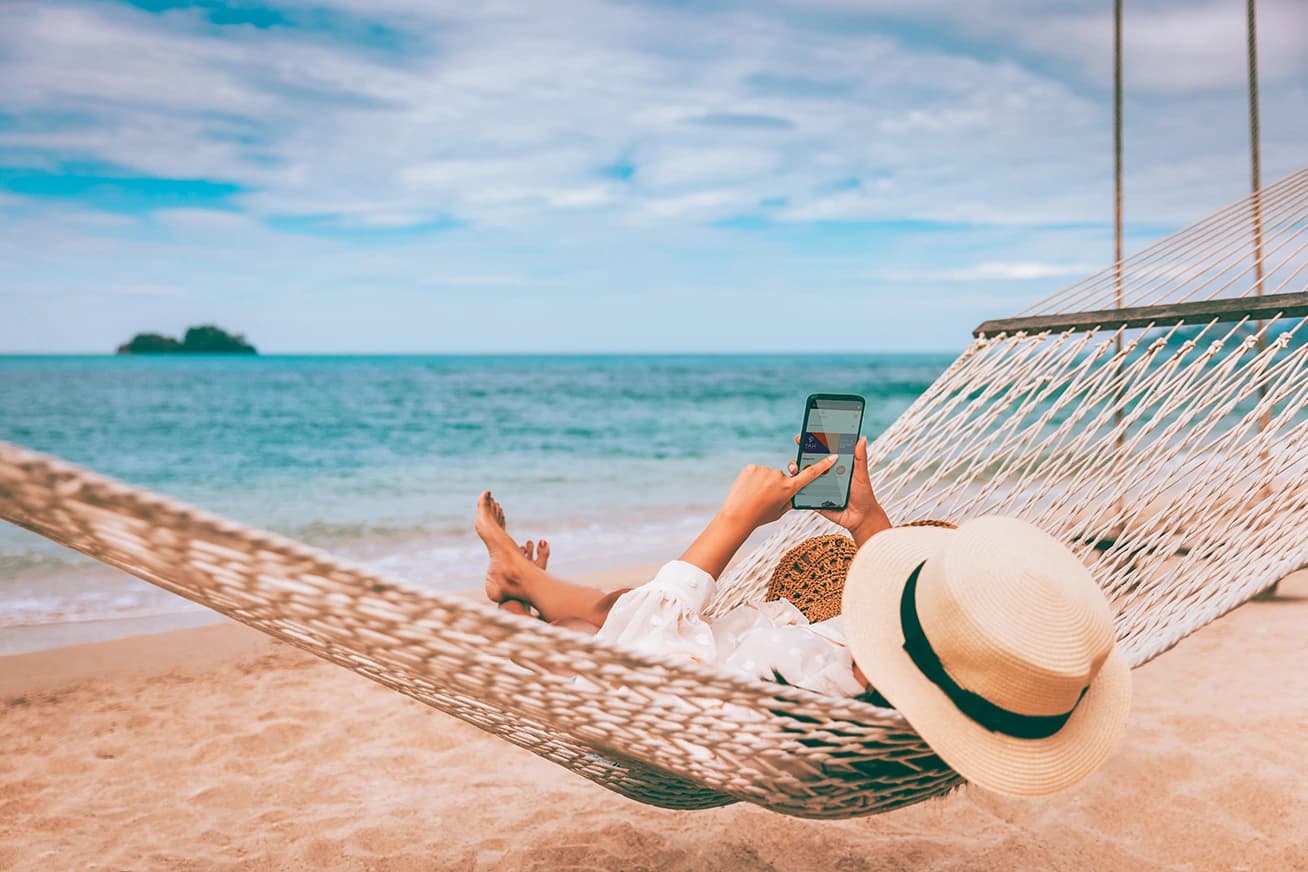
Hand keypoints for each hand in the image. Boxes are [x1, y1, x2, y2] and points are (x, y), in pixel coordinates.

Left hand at [718, 454, 839, 530]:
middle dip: (775, 485)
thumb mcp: (780, 512)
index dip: (823, 465)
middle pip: (782, 477)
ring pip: (767, 474)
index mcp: (789, 489)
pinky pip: (756, 471)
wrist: (737, 515)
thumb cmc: (759, 516)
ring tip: (753, 496)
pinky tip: (747, 489)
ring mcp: (765, 471)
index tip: (833, 456)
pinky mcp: (752, 467)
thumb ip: (789, 500)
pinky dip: (752, 479)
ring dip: (763, 482)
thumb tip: (793, 491)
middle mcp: (780, 477)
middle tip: (764, 498)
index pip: (810, 474)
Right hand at [787, 435, 889, 544]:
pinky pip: (801, 494)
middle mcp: (823, 475)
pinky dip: (795, 489)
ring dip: (795, 471)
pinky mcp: (813, 500)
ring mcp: (816, 487)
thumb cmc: (863, 494)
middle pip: (807, 462)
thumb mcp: (861, 474)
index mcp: (833, 466)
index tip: (805, 435)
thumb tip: (862, 438)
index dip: (811, 443)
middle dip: (799, 455)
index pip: (820, 452)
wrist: (860, 517)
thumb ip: (860, 457)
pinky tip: (792, 485)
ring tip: (795, 469)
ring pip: (802, 477)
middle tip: (797, 451)